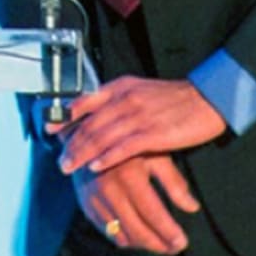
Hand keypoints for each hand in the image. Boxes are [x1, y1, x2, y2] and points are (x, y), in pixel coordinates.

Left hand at [51, 76, 226, 173]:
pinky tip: (96, 167)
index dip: (65, 117)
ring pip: (101, 136)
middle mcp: (124, 99)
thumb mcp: (139, 91)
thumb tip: (96, 113)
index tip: (50, 129)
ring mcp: (137, 116)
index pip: (84, 101)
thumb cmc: (173, 99)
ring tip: (70, 167)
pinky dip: (107, 157)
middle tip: (59, 159)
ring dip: (82, 153)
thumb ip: (117, 100)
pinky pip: (123, 147)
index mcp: (120, 87)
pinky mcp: (153, 133)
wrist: (206, 99)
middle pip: (90, 123)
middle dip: (71, 143)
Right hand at [71, 154, 198, 255]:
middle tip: (175, 247)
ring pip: (122, 236)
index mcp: (128, 175)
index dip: (169, 233)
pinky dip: (125, 238)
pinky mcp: (86, 204)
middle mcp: (109, 189)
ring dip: (143, 245)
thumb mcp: (154, 154)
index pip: (153, 215)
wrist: (88, 134)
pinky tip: (138, 233)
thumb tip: (193, 207)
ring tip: (159, 242)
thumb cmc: (129, 143)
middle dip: (160, 245)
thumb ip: (173, 182)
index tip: (183, 243)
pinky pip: (107, 232)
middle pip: (138, 232)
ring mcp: (95, 199)